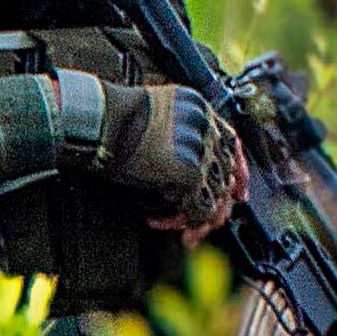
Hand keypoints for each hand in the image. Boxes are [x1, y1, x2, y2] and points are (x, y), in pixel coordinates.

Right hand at [86, 80, 247, 235]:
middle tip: (198, 222)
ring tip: (179, 227)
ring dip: (196, 216)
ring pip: (215, 193)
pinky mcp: (189, 171)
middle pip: (224, 172)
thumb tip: (195, 173)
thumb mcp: (158, 120)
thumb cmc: (114, 123)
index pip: (232, 142)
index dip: (238, 171)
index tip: (239, 192)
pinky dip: (188, 220)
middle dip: (214, 202)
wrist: (98, 122)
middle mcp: (206, 125)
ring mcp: (200, 148)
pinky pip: (200, 206)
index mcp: (200, 108)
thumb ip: (182, 137)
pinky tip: (167, 222)